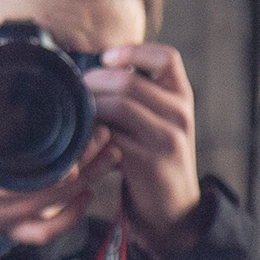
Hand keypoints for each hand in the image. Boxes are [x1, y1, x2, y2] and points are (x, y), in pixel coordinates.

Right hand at [0, 103, 106, 249]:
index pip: (19, 174)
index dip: (54, 165)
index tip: (78, 145)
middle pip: (51, 183)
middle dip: (84, 158)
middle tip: (103, 132)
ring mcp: (5, 222)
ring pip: (57, 203)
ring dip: (88, 178)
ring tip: (108, 153)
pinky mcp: (8, 236)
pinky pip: (47, 232)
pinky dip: (72, 216)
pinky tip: (86, 196)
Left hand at [86, 43, 208, 252]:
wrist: (174, 208)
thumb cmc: (155, 158)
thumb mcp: (159, 122)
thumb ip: (138, 97)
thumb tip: (93, 72)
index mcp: (182, 97)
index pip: (166, 57)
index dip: (133, 50)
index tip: (106, 58)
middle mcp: (180, 114)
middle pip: (129, 80)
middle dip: (95, 82)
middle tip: (77, 92)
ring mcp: (168, 138)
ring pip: (118, 105)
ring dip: (90, 107)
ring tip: (78, 115)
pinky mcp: (150, 163)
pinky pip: (111, 138)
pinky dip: (91, 136)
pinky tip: (82, 141)